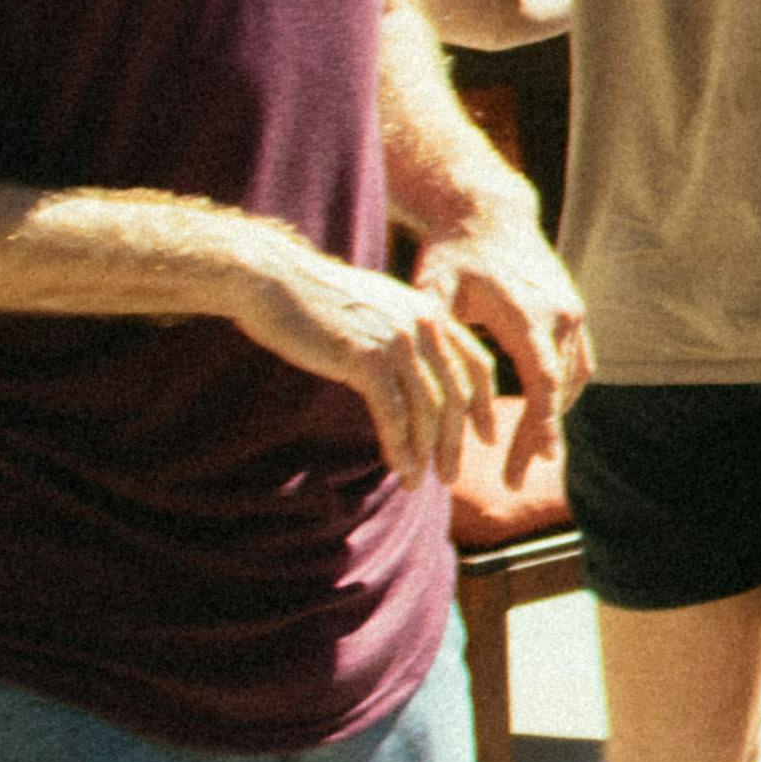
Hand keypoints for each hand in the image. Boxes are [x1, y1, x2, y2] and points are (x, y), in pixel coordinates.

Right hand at [225, 234, 503, 488]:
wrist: (274, 280)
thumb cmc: (319, 301)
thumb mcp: (378, 311)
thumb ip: (404, 336)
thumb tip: (416, 372)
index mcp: (432, 312)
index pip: (476, 363)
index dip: (484, 405)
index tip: (487, 437)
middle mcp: (424, 325)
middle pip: (456, 393)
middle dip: (455, 440)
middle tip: (450, 475)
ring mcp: (397, 342)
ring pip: (427, 408)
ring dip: (426, 451)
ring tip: (418, 481)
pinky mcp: (365, 359)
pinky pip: (393, 413)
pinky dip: (399, 446)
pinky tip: (399, 468)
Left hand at [405, 205, 589, 481]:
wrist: (488, 213)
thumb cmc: (453, 255)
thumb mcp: (434, 293)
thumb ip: (436, 340)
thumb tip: (423, 393)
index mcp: (530, 315)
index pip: (543, 385)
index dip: (538, 429)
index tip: (530, 467)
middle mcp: (562, 316)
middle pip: (560, 393)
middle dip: (540, 438)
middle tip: (516, 478)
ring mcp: (573, 313)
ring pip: (574, 381)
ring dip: (553, 418)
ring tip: (526, 455)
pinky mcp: (573, 311)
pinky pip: (578, 363)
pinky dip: (560, 394)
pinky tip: (539, 415)